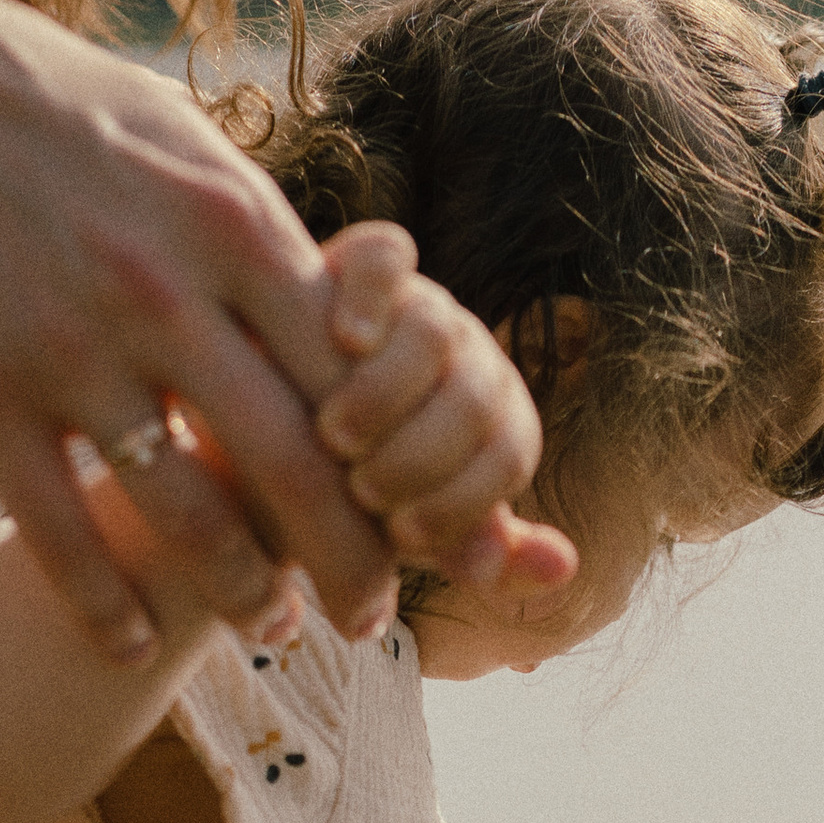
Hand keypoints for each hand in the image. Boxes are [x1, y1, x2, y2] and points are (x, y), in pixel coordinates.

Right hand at [0, 0, 449, 658]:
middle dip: (349, 561)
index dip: (396, 464)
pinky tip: (134, 648)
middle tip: (373, 620)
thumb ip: (248, 229)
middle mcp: (162, 289)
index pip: (352, 375)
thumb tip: (330, 306)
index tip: (415, 521)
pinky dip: (105, 609)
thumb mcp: (170, 133)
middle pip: (295, 463)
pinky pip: (61, 533)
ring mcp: (65, 345)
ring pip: (187, 513)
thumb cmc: (29, 87)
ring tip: (271, 628)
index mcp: (228, 220)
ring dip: (241, 592)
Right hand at [315, 224, 577, 593]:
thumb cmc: (342, 500)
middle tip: (362, 489)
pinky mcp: (363, 263)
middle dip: (421, 455)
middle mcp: (468, 361)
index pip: (507, 455)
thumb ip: (478, 553)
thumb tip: (563, 566)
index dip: (461, 501)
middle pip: (475, 397)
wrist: (259, 437)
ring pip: (434, 332)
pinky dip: (371, 294)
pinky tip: (344, 339)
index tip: (400, 535)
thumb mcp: (405, 537)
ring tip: (334, 437)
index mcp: (494, 425)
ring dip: (387, 391)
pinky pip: (386, 256)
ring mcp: (420, 307)